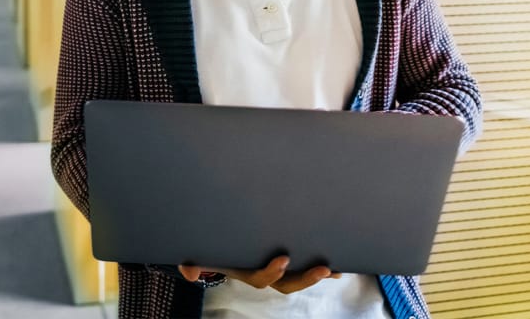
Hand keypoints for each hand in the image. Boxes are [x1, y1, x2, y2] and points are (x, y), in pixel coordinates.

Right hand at [178, 255, 341, 293]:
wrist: (218, 246)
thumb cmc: (211, 248)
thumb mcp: (198, 254)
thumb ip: (191, 263)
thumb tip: (188, 274)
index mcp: (246, 272)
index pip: (260, 278)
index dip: (272, 271)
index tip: (283, 260)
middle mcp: (264, 274)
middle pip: (287, 283)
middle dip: (305, 278)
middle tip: (321, 269)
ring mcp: (277, 269)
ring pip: (299, 278)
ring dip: (317, 275)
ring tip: (335, 270)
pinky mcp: (287, 261)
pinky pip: (306, 267)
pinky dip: (322, 268)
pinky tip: (340, 264)